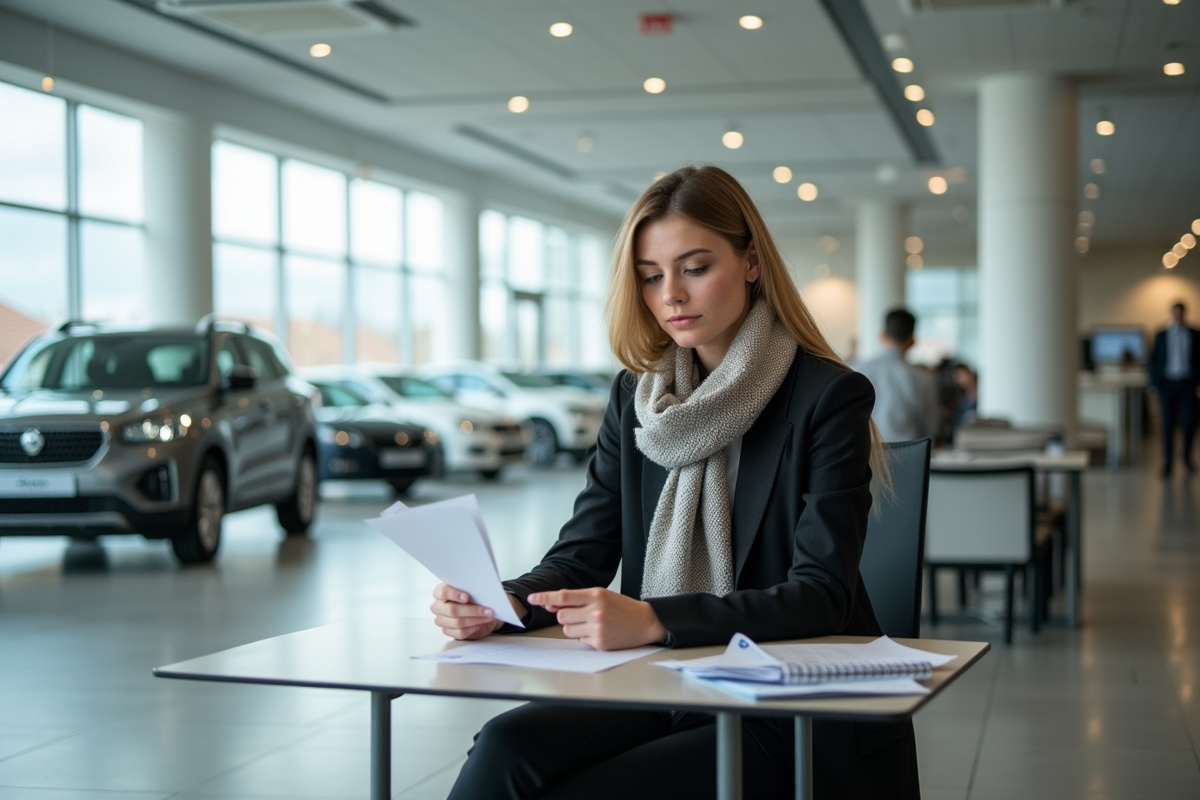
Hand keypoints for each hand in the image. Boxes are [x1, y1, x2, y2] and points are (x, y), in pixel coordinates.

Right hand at [430, 583, 524, 640]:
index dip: (455, 594)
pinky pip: (459, 632)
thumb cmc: (471, 598)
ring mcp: (441, 620)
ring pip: (457, 622)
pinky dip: (472, 629)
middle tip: (488, 610)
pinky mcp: (447, 631)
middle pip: (452, 610)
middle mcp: (438, 606)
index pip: (443, 591)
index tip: (467, 597)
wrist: (474, 612)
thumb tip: (484, 592)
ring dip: (476, 620)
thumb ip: (473, 589)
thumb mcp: (472, 590)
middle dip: (472, 610)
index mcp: (440, 592)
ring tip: (488, 617)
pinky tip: (480, 624)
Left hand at [528, 588, 666, 650]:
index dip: (545, 597)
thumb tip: (551, 605)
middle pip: (562, 615)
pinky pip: (579, 640)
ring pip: (567, 629)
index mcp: (596, 594)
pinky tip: (600, 632)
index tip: (532, 599)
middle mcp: (596, 611)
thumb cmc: (622, 607)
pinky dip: (585, 636)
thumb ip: (576, 599)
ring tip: (592, 623)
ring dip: (574, 627)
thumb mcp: (601, 596)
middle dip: (565, 616)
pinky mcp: (599, 642)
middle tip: (580, 614)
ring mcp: (597, 628)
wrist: (645, 622)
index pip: (563, 596)